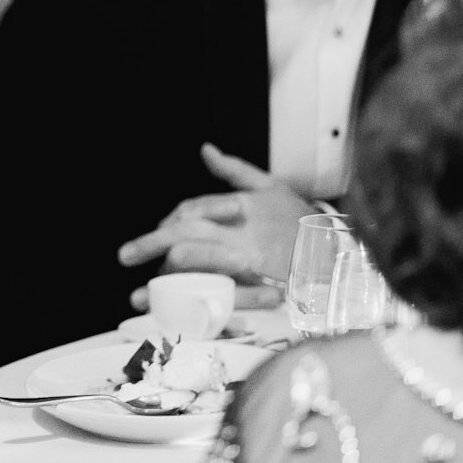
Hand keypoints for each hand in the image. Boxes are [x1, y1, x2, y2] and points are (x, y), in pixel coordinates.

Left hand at [118, 144, 308, 306]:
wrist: (338, 254)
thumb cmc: (300, 219)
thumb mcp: (270, 186)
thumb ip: (234, 170)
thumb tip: (206, 149)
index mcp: (242, 205)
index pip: (194, 210)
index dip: (169, 222)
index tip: (156, 232)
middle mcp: (240, 232)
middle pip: (185, 236)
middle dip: (149, 245)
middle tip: (124, 256)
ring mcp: (248, 262)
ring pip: (196, 266)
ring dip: (163, 281)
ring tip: (141, 294)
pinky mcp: (256, 289)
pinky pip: (216, 296)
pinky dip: (192, 304)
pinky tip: (174, 312)